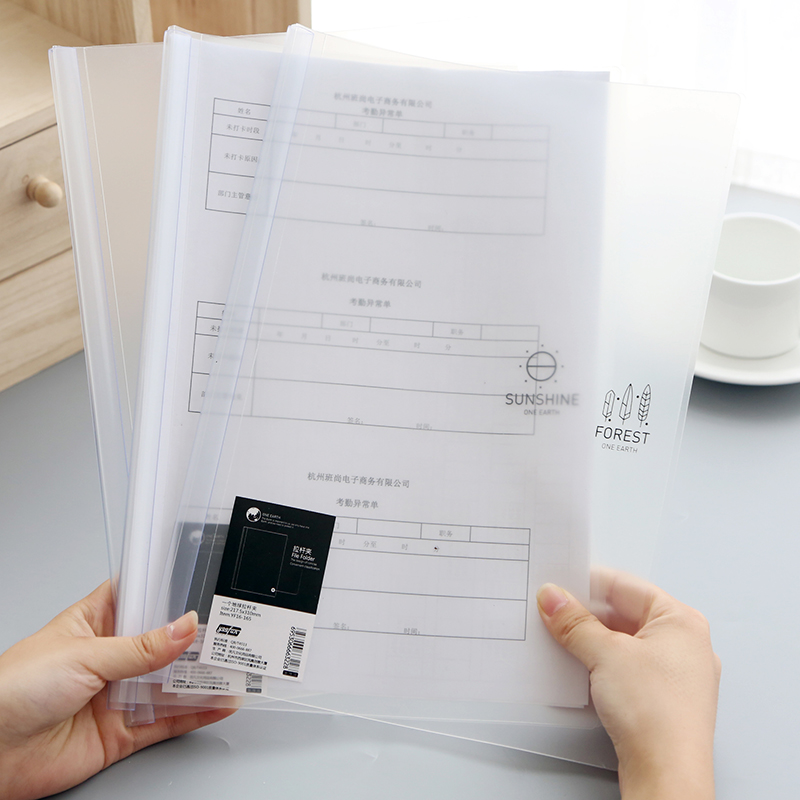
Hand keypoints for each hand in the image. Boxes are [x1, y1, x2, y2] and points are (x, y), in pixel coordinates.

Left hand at [0, 581, 236, 799]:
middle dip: (196, 636)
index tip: (204, 580)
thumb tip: (184, 628)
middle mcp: (109, 657)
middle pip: (163, 642)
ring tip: (235, 666)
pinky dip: (196, 713)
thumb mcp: (84, 656)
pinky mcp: (121, 732)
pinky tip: (218, 703)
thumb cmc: (13, 689)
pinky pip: (167, 721)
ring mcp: (117, 694)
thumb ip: (139, 648)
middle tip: (232, 628)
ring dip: (202, 676)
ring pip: (170, 682)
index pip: (140, 595)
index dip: (170, 587)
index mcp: (94, 622)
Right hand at [537, 568, 719, 799]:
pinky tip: (578, 667)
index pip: (625, 586)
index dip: (588, 583)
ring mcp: (674, 673)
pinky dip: (600, 663)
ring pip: (623, 642)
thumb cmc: (658, 716)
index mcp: (681, 621)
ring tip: (561, 639)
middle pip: (624, 614)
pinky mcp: (661, 697)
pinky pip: (625, 666)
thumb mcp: (605, 654)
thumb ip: (574, 622)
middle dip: (585, 615)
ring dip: (590, 640)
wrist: (667, 775)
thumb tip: (555, 599)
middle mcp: (683, 644)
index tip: (558, 584)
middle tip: (553, 612)